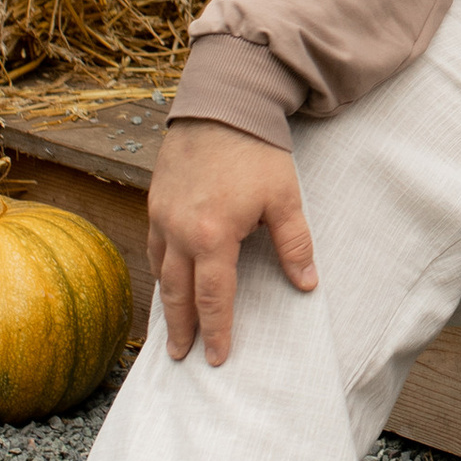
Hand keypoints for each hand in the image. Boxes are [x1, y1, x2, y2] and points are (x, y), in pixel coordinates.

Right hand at [147, 121, 317, 368]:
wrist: (221, 104)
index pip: (214, 298)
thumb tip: (307, 284)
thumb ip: (294, 244)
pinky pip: (153, 245)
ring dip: (166, 302)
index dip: (217, 330)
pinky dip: (159, 268)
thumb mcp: (284, 198)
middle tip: (180, 356)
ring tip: (170, 327)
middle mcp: (179, 231)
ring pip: (160, 270)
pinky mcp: (156, 200)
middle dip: (180, 328)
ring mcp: (162, 216)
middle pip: (177, 293)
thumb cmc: (256, 150)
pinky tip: (166, 278)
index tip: (218, 357)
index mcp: (212, 236)